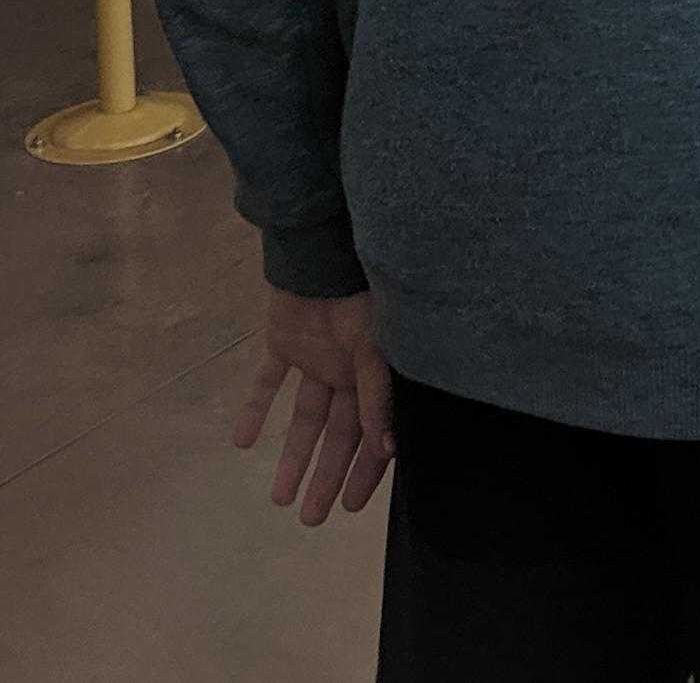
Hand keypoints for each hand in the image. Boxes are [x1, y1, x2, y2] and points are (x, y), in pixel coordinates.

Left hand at [233, 286, 393, 523]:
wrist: (321, 248)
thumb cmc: (359, 294)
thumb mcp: (376, 348)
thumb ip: (379, 397)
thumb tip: (389, 450)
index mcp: (373, 373)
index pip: (371, 434)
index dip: (363, 470)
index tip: (350, 508)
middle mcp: (345, 371)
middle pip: (336, 434)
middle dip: (325, 476)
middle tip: (311, 520)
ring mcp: (314, 357)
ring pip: (304, 417)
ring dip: (292, 456)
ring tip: (279, 498)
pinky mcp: (284, 342)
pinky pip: (268, 381)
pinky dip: (256, 407)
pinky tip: (242, 441)